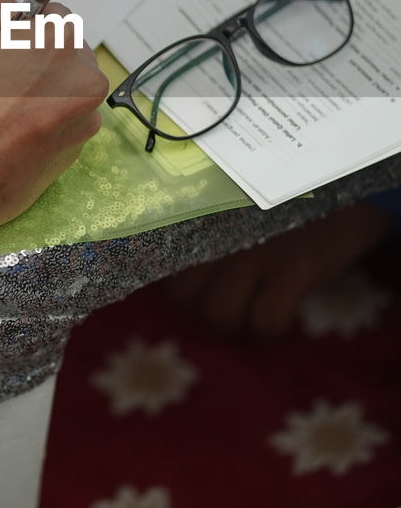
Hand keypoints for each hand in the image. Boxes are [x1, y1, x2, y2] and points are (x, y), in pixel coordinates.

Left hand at [166, 203, 390, 335]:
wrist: (346, 181)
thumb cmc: (285, 191)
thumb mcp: (235, 198)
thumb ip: (206, 220)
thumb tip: (169, 254)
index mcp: (204, 214)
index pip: (162, 260)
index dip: (172, 283)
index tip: (189, 288)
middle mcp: (221, 234)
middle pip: (185, 297)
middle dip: (202, 307)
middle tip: (224, 302)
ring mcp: (256, 252)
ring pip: (221, 315)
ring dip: (238, 322)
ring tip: (254, 310)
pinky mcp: (294, 268)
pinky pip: (266, 320)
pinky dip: (273, 326)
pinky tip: (285, 312)